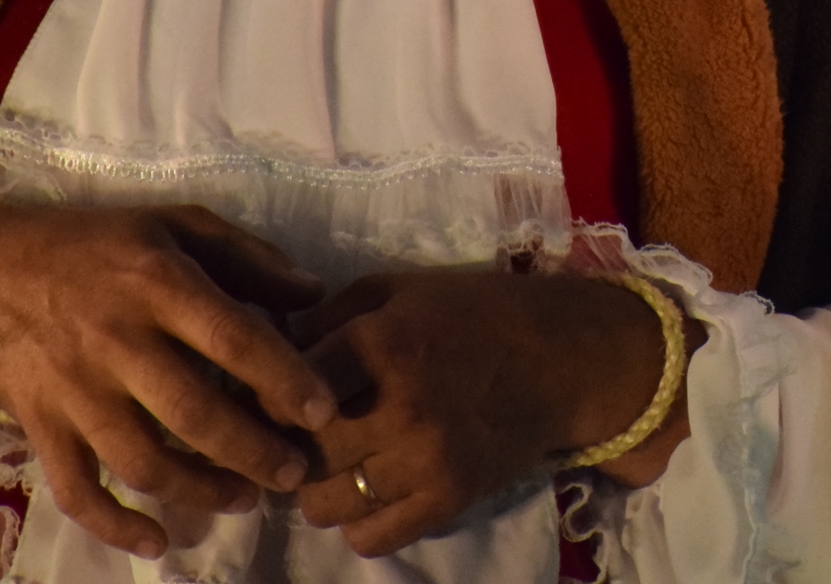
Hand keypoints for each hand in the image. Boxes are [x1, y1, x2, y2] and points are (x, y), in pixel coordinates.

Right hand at [0, 202, 335, 560]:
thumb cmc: (101, 246)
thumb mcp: (177, 224)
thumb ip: (248, 257)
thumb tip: (314, 293)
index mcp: (157, 284)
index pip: (233, 338)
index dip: (284, 379)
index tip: (324, 414)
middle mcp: (117, 343)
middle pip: (193, 413)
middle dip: (253, 452)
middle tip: (295, 474)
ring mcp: (75, 392)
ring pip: (143, 461)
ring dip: (201, 491)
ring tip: (246, 498)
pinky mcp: (41, 428)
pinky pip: (78, 490)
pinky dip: (116, 525)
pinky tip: (158, 541)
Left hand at [290, 268, 685, 557]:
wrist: (562, 358)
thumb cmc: (473, 314)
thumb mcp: (397, 291)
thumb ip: (328, 318)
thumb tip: (268, 351)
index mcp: (382, 343)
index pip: (285, 392)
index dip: (270, 399)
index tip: (276, 399)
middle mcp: (399, 406)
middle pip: (302, 454)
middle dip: (294, 447)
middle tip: (304, 437)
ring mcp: (425, 461)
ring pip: (326, 505)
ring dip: (323, 488)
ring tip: (340, 466)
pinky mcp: (449, 501)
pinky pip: (371, 538)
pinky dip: (359, 523)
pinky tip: (372, 493)